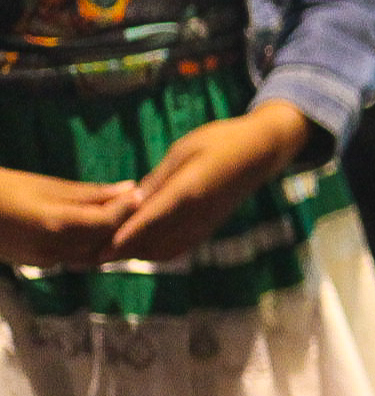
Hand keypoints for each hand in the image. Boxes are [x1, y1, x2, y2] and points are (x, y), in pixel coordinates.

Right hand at [0, 168, 136, 267]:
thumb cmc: (1, 189)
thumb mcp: (44, 185)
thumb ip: (89, 193)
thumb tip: (128, 189)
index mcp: (56, 225)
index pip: (107, 222)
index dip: (128, 209)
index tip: (141, 193)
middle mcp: (54, 250)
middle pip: (104, 243)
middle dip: (123, 226)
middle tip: (136, 205)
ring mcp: (45, 261)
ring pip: (93, 254)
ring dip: (109, 238)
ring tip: (119, 216)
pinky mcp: (39, 264)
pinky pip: (75, 257)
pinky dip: (90, 244)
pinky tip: (95, 229)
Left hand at [108, 101, 309, 264]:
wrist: (263, 151)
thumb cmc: (222, 141)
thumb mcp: (183, 151)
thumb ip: (158, 180)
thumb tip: (131, 201)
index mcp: (191, 191)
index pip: (151, 221)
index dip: (124, 238)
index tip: (100, 252)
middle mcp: (198, 215)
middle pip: (155, 242)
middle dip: (124, 250)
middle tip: (91, 254)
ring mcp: (206, 224)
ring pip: (166, 250)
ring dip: (138, 254)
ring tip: (108, 254)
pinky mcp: (209, 227)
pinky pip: (179, 247)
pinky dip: (156, 251)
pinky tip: (139, 248)